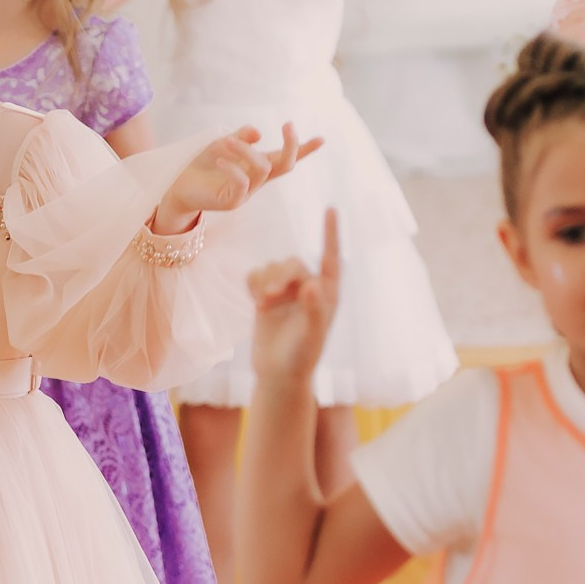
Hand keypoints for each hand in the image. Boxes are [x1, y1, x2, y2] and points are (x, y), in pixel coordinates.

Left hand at [154, 124, 321, 233]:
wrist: (178, 187)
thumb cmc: (201, 166)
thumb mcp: (222, 144)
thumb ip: (241, 137)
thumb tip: (259, 133)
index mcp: (256, 166)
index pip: (285, 158)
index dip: (304, 149)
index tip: (322, 138)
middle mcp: (256, 180)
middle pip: (285, 165)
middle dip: (292, 145)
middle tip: (288, 125)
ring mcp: (246, 192)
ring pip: (263, 169)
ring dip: (247, 150)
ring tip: (227, 141)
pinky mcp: (232, 201)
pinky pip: (241, 183)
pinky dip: (233, 167)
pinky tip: (219, 158)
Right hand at [250, 210, 340, 388]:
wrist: (278, 375)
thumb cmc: (301, 358)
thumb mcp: (311, 336)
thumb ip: (314, 309)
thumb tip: (313, 284)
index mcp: (327, 295)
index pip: (331, 257)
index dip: (330, 233)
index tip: (331, 208)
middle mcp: (308, 290)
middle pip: (293, 263)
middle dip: (281, 276)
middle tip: (271, 297)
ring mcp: (286, 293)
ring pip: (273, 267)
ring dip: (266, 281)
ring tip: (263, 304)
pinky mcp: (266, 298)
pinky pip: (256, 275)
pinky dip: (254, 284)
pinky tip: (255, 301)